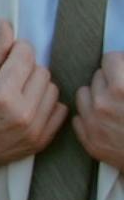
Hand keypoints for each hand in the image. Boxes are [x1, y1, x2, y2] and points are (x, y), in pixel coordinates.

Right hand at [0, 21, 65, 176]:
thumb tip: (6, 26)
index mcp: (1, 95)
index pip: (26, 56)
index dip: (17, 48)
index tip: (8, 52)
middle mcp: (22, 114)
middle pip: (42, 72)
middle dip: (26, 67)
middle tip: (6, 75)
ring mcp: (33, 130)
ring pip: (52, 90)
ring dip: (37, 85)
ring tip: (16, 91)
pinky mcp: (38, 142)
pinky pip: (58, 112)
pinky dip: (46, 105)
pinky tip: (27, 105)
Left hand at [74, 53, 123, 172]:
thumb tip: (121, 59)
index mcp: (121, 89)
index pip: (110, 59)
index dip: (120, 63)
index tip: (123, 68)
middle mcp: (103, 104)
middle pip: (97, 76)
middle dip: (110, 80)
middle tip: (122, 89)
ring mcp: (93, 123)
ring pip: (83, 94)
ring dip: (96, 95)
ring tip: (112, 103)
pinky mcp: (90, 140)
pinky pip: (79, 117)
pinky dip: (90, 116)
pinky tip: (106, 119)